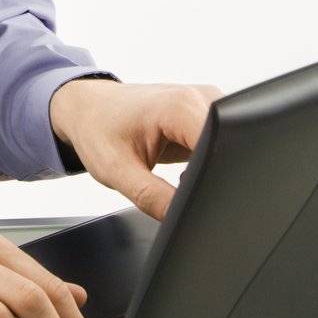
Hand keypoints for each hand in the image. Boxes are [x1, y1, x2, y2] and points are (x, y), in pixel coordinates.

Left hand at [50, 78, 222, 219]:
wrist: (88, 108)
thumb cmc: (97, 130)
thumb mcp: (118, 172)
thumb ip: (155, 199)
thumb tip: (186, 220)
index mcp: (180, 106)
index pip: (222, 146)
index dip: (217, 178)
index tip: (198, 197)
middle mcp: (199, 97)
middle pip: (229, 146)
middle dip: (213, 175)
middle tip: (178, 186)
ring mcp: (205, 103)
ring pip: (228, 146)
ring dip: (210, 168)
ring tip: (178, 175)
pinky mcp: (205, 114)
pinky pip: (220, 143)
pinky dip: (206, 161)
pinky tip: (183, 168)